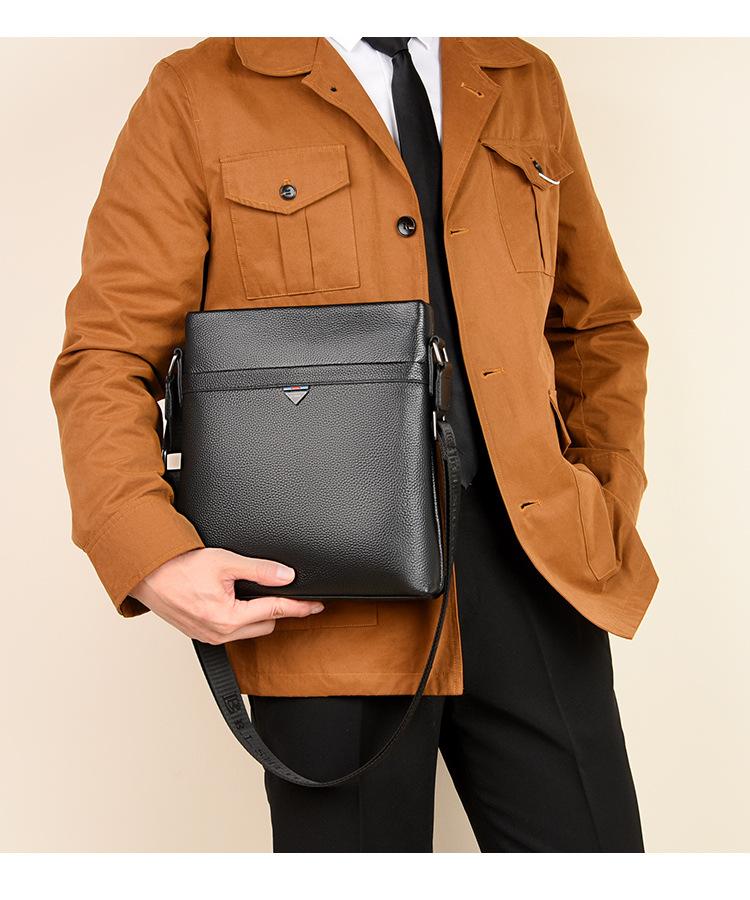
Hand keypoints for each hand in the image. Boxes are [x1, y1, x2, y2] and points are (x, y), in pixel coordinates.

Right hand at [129, 547, 323, 643]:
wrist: (148, 573)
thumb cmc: (180, 567)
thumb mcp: (226, 561)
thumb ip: (259, 570)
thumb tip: (286, 577)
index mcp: (228, 618)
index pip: (275, 611)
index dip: (299, 607)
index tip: (317, 606)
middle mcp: (219, 633)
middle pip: (265, 624)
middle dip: (277, 609)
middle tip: (285, 592)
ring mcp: (209, 636)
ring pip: (249, 630)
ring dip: (259, 614)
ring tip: (258, 594)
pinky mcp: (201, 634)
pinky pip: (232, 631)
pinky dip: (241, 618)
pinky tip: (239, 603)